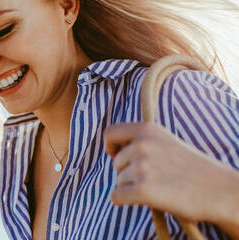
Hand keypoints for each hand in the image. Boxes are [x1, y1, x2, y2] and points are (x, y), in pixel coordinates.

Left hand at [103, 121, 238, 223]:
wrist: (220, 191)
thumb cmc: (193, 169)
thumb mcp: (167, 142)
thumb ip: (142, 142)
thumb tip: (113, 154)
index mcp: (147, 129)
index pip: (110, 133)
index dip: (111, 147)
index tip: (117, 156)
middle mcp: (142, 145)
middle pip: (115, 164)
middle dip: (128, 173)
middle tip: (155, 179)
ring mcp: (142, 167)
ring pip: (118, 182)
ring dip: (133, 188)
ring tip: (160, 188)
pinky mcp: (143, 189)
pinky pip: (116, 197)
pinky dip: (125, 201)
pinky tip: (146, 199)